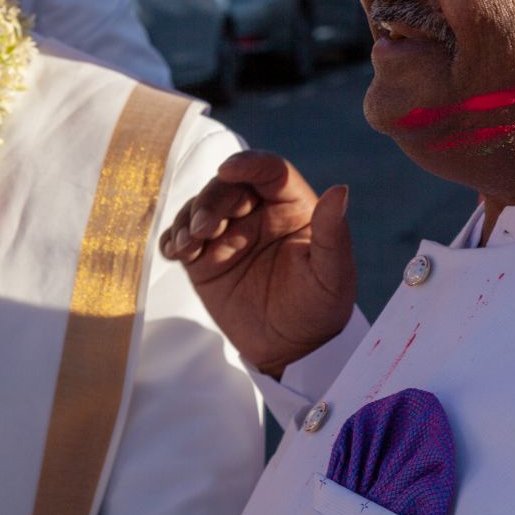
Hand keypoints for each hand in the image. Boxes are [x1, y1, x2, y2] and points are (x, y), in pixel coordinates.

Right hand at [160, 150, 355, 376]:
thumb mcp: (332, 275)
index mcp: (292, 207)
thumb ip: (333, 234)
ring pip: (200, 208)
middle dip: (211, 200)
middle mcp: (259, 214)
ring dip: (188, 218)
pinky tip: (174, 252)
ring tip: (187, 246)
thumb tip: (341, 190)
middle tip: (203, 229)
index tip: (227, 169)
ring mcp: (229, 234)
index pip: (270, 171)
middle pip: (228, 186)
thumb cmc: (319, 309)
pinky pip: (182, 238)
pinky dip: (173, 239)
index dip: (248, 163)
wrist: (292, 351)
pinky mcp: (205, 259)